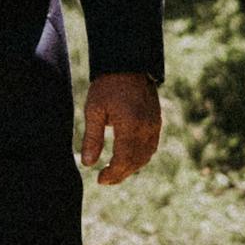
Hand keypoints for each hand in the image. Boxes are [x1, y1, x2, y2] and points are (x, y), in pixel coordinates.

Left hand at [79, 72, 161, 186]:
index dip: (113, 174)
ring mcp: (154, 125)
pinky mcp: (157, 121)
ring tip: (114, 171)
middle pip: (136, 161)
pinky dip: (140, 157)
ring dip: (131, 167)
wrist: (128, 64)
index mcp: (130, 125)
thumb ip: (92, 138)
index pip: (124, 160)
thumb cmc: (107, 86)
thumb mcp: (94, 110)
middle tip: (105, 180)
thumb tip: (88, 164)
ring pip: (146, 156)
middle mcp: (146, 128)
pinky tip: (128, 159)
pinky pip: (151, 146)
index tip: (100, 180)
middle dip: (121, 174)